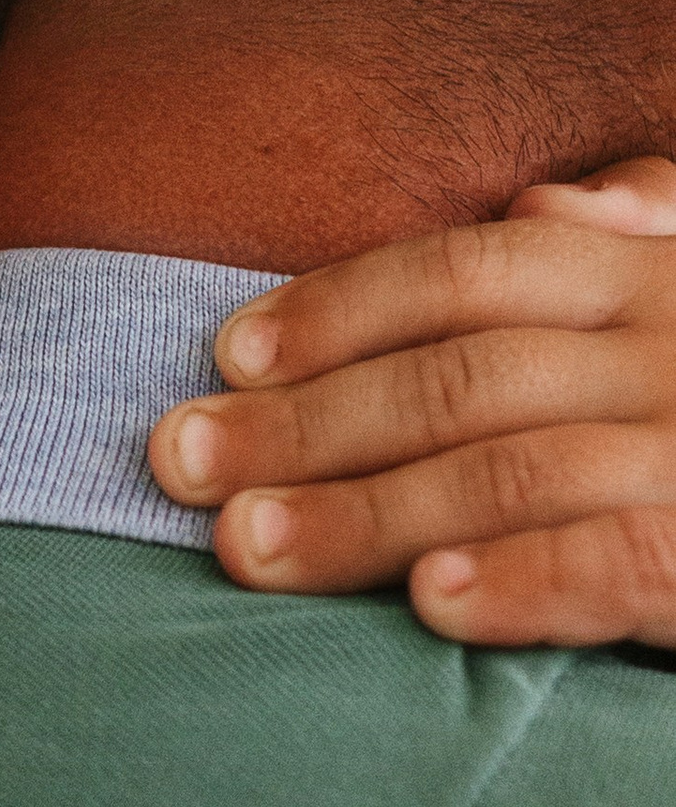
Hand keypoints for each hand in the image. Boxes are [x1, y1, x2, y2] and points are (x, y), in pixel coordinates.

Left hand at [149, 156, 675, 644]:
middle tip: (178, 462)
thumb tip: (538, 203)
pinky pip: (625, 565)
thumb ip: (635, 242)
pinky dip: (523, 581)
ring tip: (246, 544)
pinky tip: (428, 603)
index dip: (340, 308)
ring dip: (367, 513)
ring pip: (514, 475)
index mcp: (652, 283)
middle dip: (305, 422)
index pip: (472, 274)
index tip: (226, 355)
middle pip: (461, 379)